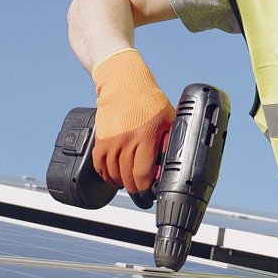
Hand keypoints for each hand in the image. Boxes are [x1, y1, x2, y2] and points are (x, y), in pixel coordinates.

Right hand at [91, 50, 173, 193]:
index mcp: (147, 135)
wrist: (124, 84)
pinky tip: (112, 177)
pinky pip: (99, 165)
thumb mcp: (169, 118)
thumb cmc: (148, 100)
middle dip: (134, 189)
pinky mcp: (100, 139)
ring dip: (120, 183)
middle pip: (127, 177)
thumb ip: (173, 138)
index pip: (143, 173)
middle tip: (140, 192)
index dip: (145, 188)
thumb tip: (179, 156)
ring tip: (127, 184)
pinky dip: (105, 175)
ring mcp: (111, 140)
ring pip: (113, 173)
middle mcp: (127, 140)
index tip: (148, 193)